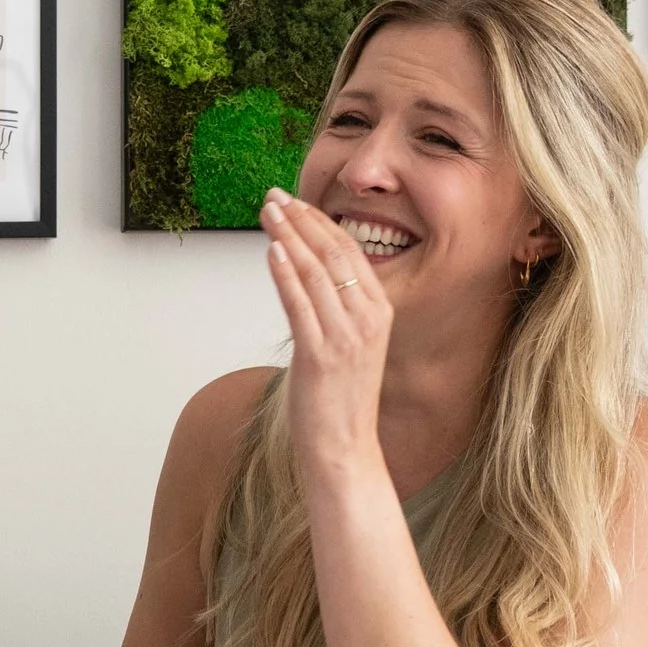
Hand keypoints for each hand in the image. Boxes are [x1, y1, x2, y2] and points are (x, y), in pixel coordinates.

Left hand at [260, 186, 389, 484]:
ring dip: (288, 237)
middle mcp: (367, 319)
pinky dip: (286, 275)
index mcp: (379, 312)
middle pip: (333, 254)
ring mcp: (345, 337)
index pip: (349, 252)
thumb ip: (332, 309)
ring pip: (315, 273)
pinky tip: (273, 252)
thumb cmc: (340, 400)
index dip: (319, 222)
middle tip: (274, 197)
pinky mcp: (320, 356)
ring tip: (268, 214)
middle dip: (301, 220)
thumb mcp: (347, 344)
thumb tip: (302, 274)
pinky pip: (301, 306)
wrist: (345, 449)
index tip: (294, 201)